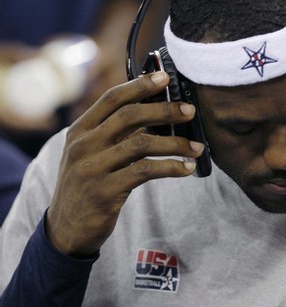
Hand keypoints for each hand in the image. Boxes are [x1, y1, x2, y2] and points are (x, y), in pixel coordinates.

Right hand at [46, 72, 204, 256]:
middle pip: (130, 116)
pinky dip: (171, 167)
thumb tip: (157, 109)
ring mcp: (92, 168)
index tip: (165, 77)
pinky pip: (146, 172)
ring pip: (141, 144)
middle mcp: (83, 145)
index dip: (140, 85)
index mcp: (80, 130)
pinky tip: (187, 169)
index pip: (112, 99)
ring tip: (197, 147)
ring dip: (175, 143)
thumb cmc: (89, 184)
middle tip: (190, 111)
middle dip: (164, 110)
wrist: (66, 229)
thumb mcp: (92, 153)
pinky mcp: (104, 191)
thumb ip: (114, 132)